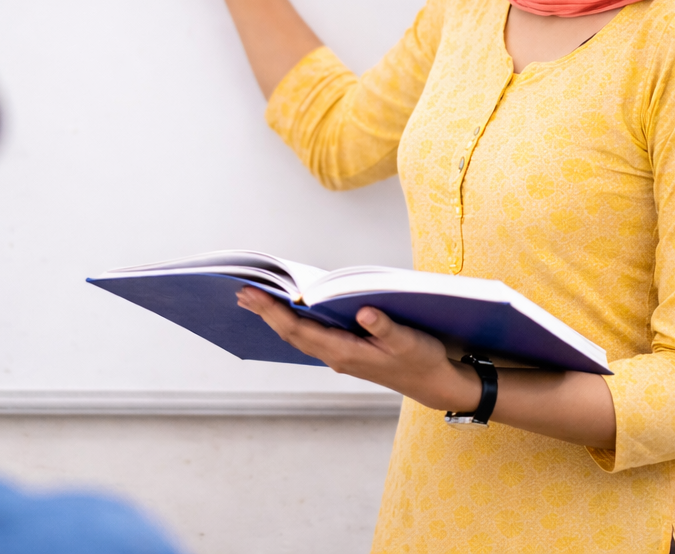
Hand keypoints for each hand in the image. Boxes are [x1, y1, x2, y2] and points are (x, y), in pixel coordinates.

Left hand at [236, 287, 479, 410]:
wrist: (433, 383)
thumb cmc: (422, 358)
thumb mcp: (409, 341)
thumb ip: (386, 327)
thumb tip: (363, 312)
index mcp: (346, 352)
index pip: (299, 329)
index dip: (273, 311)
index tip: (253, 294)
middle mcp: (336, 355)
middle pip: (292, 333)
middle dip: (265, 312)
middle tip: (241, 291)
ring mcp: (339, 355)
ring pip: (299, 336)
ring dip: (275, 317)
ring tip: (254, 299)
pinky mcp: (346, 352)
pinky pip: (310, 336)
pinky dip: (293, 322)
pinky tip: (287, 311)